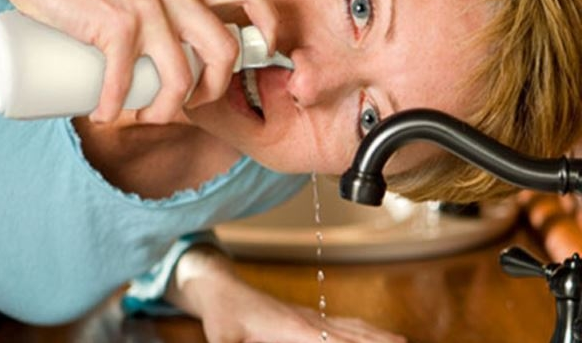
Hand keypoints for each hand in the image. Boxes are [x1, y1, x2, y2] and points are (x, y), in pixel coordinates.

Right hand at [0, 0, 278, 122]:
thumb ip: (160, 3)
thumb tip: (166, 56)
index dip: (267, 24)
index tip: (260, 53)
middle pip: (225, 49)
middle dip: (215, 89)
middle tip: (191, 103)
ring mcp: (147, 7)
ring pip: (181, 76)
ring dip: (167, 111)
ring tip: (146, 115)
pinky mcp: (115, 24)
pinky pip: (127, 81)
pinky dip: (115, 107)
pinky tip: (104, 114)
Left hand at [166, 247, 406, 342]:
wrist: (222, 288)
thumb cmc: (222, 315)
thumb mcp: (223, 340)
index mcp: (294, 330)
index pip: (337, 342)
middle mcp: (310, 321)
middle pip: (355, 334)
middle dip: (382, 342)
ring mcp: (311, 317)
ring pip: (354, 327)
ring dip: (379, 336)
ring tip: (403, 342)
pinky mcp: (307, 318)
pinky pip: (345, 324)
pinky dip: (366, 330)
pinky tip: (374, 334)